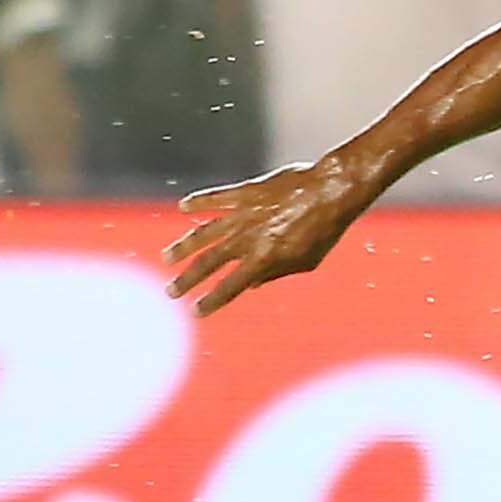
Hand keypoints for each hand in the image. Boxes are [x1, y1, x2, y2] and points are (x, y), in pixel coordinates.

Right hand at [165, 161, 366, 315]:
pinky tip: (185, 206)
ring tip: (168, 257)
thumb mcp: (306, 261)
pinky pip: (216, 197)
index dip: (211, 301)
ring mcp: (244, 214)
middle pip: (209, 263)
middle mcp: (248, 238)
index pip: (230, 287)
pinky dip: (199, 202)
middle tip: (171, 291)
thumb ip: (276, 273)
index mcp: (263, 259)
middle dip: (188, 279)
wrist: (331, 190)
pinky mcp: (245, 192)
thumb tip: (253, 284)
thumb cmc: (325, 229)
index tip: (196, 311)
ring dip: (184, 246)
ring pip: (204, 233)